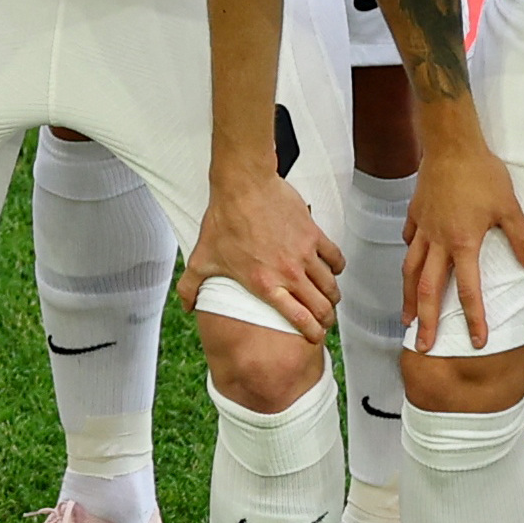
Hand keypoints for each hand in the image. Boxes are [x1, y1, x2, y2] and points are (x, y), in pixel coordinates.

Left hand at [183, 154, 341, 338]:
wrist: (243, 185)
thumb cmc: (224, 219)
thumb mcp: (202, 258)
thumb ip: (191, 287)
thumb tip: (186, 306)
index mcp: (265, 284)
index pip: (299, 318)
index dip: (312, 332)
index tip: (315, 336)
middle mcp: (289, 272)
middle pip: (322, 306)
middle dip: (327, 319)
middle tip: (325, 320)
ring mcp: (304, 253)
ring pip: (331, 285)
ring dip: (332, 296)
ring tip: (329, 299)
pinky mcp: (313, 234)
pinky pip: (335, 257)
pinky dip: (337, 267)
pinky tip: (332, 269)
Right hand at [401, 126, 523, 351]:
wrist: (451, 143)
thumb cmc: (482, 173)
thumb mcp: (509, 207)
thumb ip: (521, 239)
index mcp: (462, 243)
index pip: (467, 290)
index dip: (473, 318)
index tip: (476, 341)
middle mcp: (438, 241)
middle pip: (428, 289)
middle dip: (426, 321)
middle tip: (422, 345)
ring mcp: (422, 228)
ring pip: (411, 269)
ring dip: (409, 297)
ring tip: (406, 318)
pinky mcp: (415, 213)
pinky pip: (409, 241)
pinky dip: (409, 256)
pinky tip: (410, 264)